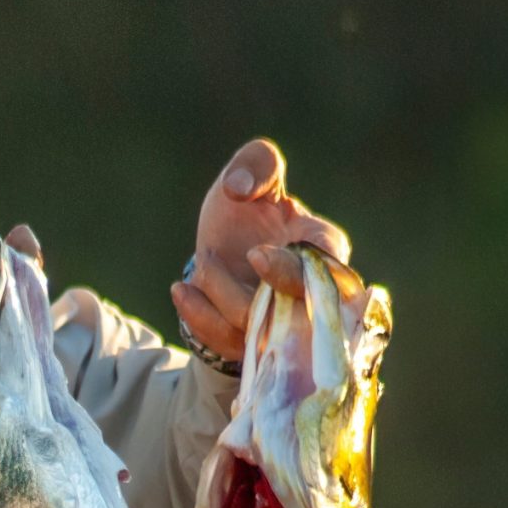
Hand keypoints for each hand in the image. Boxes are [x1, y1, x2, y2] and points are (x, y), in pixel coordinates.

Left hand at [172, 138, 351, 366]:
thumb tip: (239, 187)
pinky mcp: (250, 342)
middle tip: (210, 261)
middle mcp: (310, 295)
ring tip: (201, 261)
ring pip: (255, 333)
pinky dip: (201, 321)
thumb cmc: (250, 203)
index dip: (291, 272)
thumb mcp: (253, 169)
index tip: (255, 254)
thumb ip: (257, 162)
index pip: (326, 277)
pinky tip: (181, 290)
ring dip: (217, 299)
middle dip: (249, 298)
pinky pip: (228, 345)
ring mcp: (280, 324)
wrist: (224, 240)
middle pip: (293, 320)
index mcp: (325, 250)